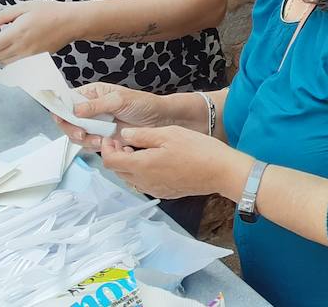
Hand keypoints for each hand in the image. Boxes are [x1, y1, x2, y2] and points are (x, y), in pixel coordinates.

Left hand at [0, 0, 80, 63]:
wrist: (73, 22)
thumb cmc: (51, 11)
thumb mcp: (26, 6)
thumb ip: (4, 15)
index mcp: (17, 33)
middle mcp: (21, 48)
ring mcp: (29, 56)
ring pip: (3, 62)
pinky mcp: (35, 60)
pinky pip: (15, 64)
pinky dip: (6, 59)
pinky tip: (7, 50)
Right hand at [52, 81, 169, 151]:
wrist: (158, 120)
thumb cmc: (142, 103)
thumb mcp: (120, 100)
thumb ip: (97, 105)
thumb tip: (75, 110)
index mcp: (92, 93)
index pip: (67, 99)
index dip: (60, 108)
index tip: (60, 117)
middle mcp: (90, 108)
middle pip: (67, 120)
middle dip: (71, 128)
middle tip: (81, 133)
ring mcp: (94, 124)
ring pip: (75, 134)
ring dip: (84, 139)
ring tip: (99, 139)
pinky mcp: (100, 137)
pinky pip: (87, 144)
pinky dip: (92, 145)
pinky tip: (104, 143)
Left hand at [101, 125, 251, 200]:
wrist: (221, 171)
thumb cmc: (198, 149)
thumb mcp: (169, 134)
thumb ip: (143, 135)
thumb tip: (124, 134)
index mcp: (142, 166)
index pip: (110, 161)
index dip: (107, 148)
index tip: (112, 137)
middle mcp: (143, 182)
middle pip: (118, 171)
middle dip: (118, 155)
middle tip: (129, 140)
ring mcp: (154, 189)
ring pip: (131, 178)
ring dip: (130, 164)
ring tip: (144, 148)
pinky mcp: (165, 192)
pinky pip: (145, 183)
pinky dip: (143, 172)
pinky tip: (158, 160)